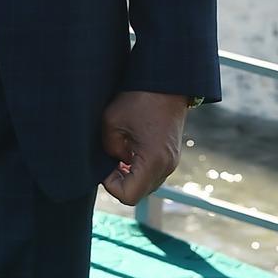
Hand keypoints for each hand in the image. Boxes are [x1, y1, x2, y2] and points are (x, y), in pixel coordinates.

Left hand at [100, 91, 187, 205]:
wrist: (166, 82)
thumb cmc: (139, 98)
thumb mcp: (112, 122)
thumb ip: (108, 149)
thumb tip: (113, 162)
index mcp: (153, 161)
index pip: (128, 196)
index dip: (110, 186)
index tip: (105, 166)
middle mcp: (166, 166)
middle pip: (138, 194)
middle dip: (120, 182)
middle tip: (109, 161)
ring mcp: (171, 162)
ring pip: (146, 185)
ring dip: (130, 176)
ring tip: (119, 155)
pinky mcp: (171, 156)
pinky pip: (153, 174)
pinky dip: (139, 169)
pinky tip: (129, 151)